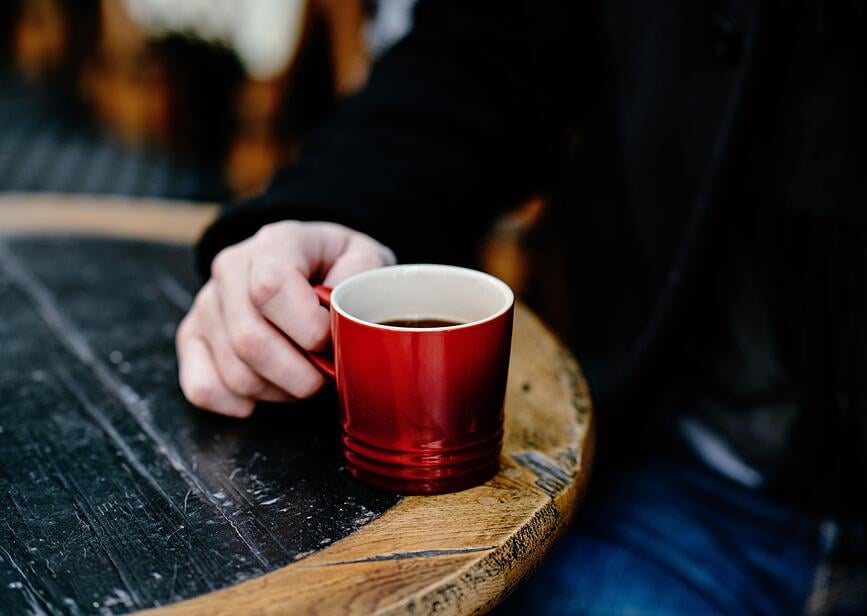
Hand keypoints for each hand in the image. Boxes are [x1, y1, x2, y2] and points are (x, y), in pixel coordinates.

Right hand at [176, 221, 394, 416]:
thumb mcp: (365, 256)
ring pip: (233, 371)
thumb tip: (342, 307)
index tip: (332, 340)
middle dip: (300, 375)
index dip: (307, 328)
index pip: (270, 288)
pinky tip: (265, 394)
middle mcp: (231, 270)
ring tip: (304, 378)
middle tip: (327, 375)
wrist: (309, 263)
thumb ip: (361, 274)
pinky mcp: (193, 336)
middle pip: (249, 340)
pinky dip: (236, 403)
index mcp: (274, 243)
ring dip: (278, 391)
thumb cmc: (339, 266)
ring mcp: (208, 304)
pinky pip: (201, 386)